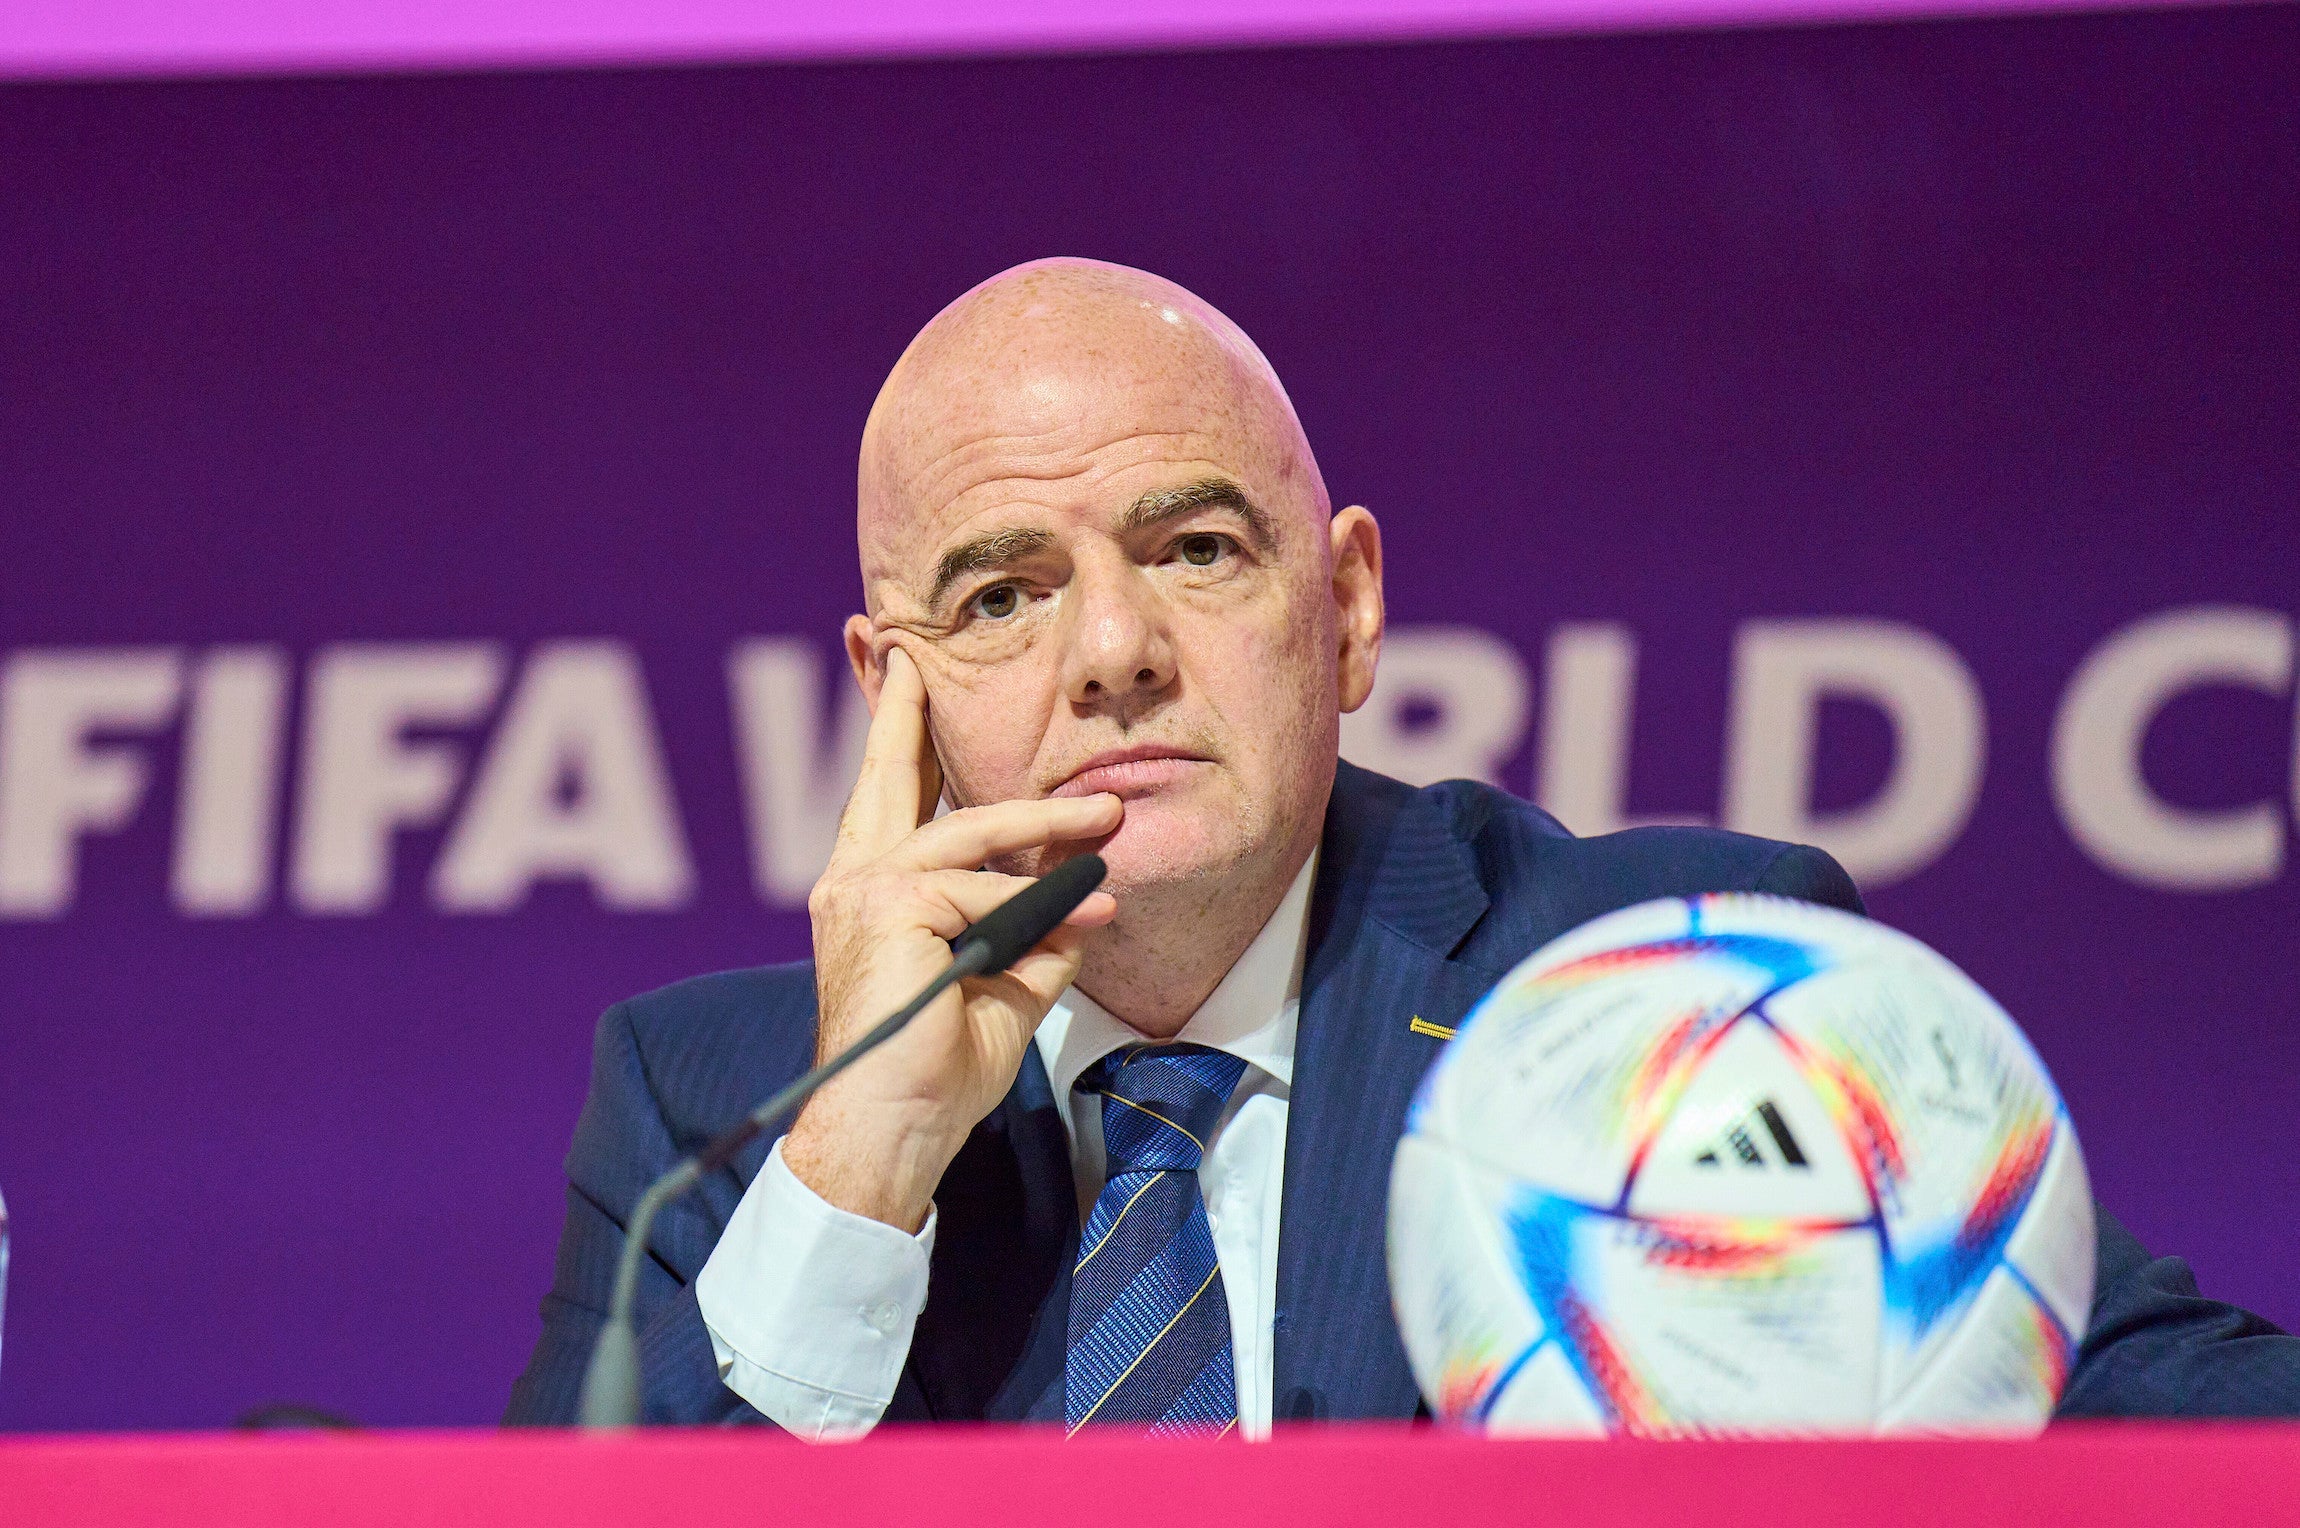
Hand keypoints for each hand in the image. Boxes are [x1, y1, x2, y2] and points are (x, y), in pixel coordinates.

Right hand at [782, 647, 1119, 1231]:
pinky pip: (979, 889)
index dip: (900, 737)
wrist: (888, 1135)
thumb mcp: (1004, 987)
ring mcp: (860, 890)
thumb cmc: (933, 1073)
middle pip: (891, 775)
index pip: (892, 800)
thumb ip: (1032, 933)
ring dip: (1045, 824)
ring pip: (968, 831)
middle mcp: (852, 880)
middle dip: (907, 711)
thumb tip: (1080, 900)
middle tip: (915, 654)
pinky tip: (1085, 917)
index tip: (906, 674)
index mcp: (872, 894)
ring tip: (1107, 821)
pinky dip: (1036, 905)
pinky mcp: (883, 908)